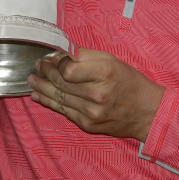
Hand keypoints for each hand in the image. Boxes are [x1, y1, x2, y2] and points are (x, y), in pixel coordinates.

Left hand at [27, 47, 163, 141]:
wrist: (146, 111)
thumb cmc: (128, 81)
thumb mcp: (111, 60)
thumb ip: (84, 56)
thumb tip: (59, 54)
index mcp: (104, 72)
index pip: (68, 68)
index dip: (55, 63)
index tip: (50, 57)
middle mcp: (97, 94)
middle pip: (61, 83)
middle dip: (45, 73)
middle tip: (37, 66)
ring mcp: (91, 113)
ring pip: (59, 98)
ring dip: (42, 88)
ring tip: (32, 80)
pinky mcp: (87, 125)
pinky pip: (64, 111)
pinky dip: (50, 102)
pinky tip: (39, 96)